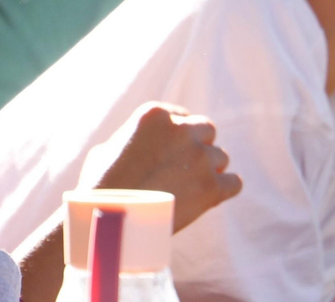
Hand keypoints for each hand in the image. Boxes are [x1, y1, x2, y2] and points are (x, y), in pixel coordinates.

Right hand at [93, 103, 242, 231]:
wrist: (108, 220)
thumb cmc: (101, 186)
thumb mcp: (108, 148)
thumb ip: (132, 139)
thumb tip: (140, 145)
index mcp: (155, 114)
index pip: (182, 116)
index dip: (179, 136)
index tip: (173, 153)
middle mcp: (181, 130)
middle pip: (206, 131)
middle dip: (198, 147)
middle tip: (185, 168)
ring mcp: (199, 158)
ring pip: (221, 157)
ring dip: (209, 170)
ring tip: (190, 188)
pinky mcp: (211, 187)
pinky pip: (234, 183)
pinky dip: (224, 190)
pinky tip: (211, 197)